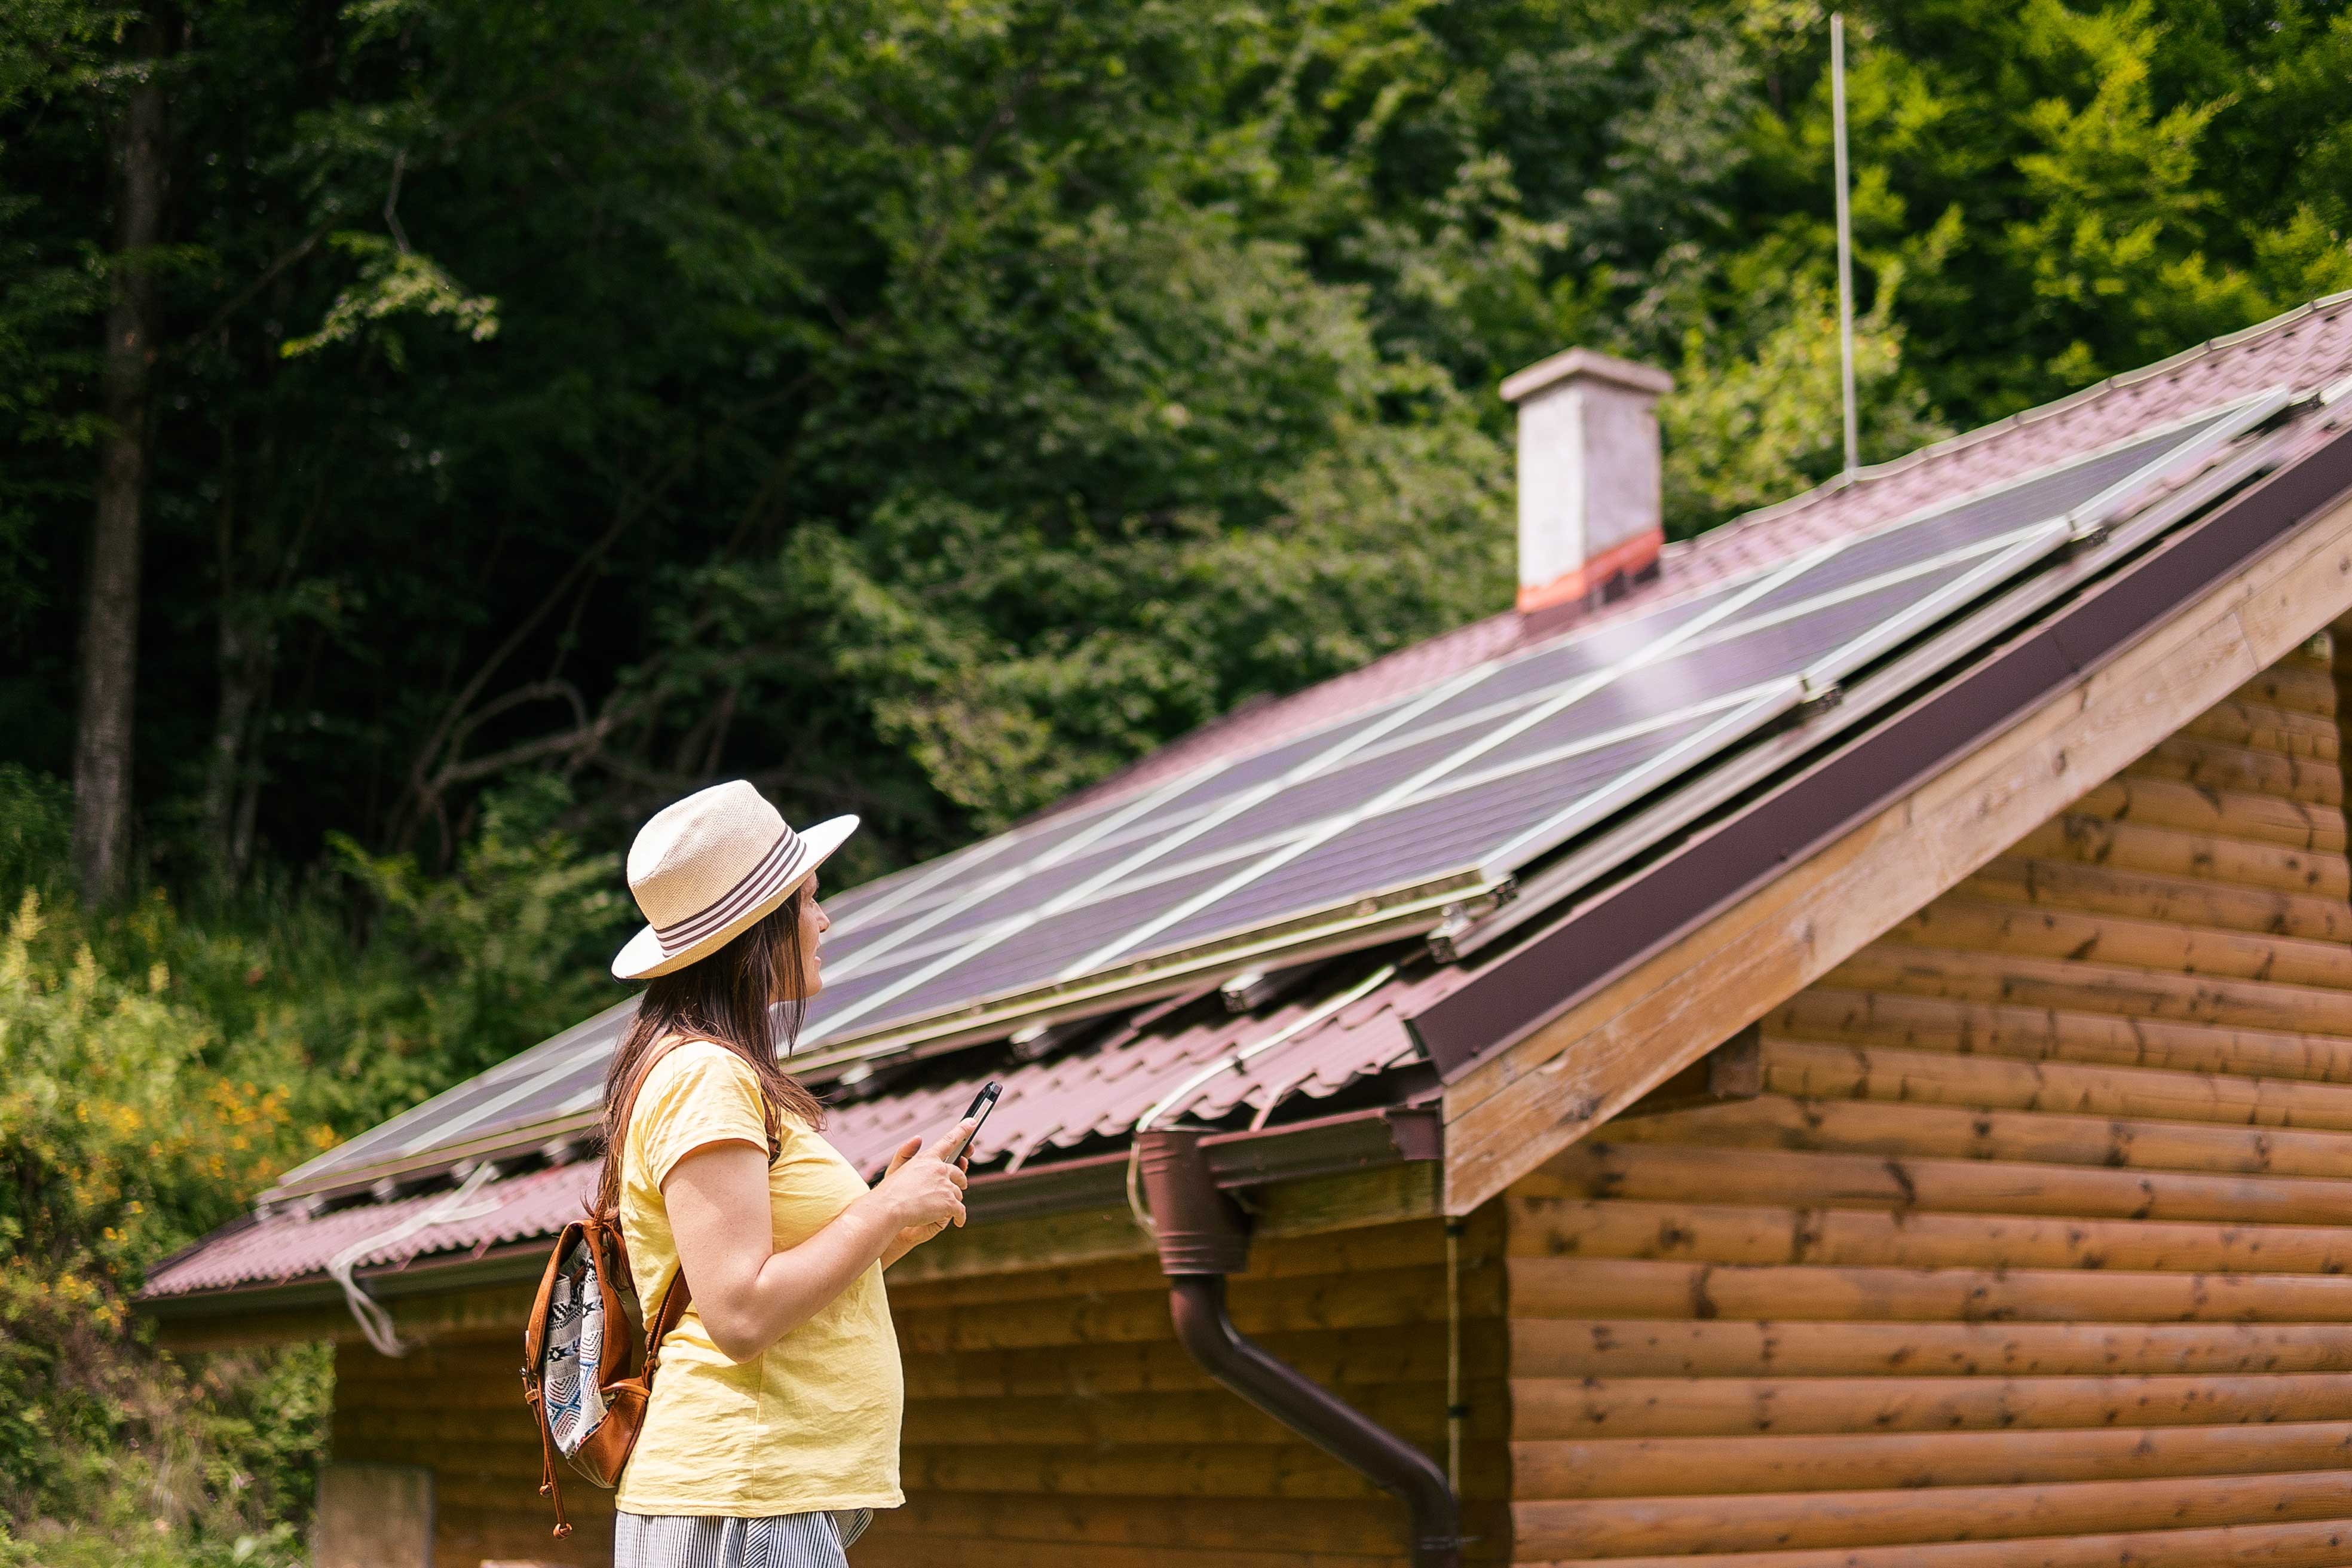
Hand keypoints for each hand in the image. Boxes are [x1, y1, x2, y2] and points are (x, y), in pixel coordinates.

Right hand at [873, 1119, 971, 1235]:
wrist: (888, 1208)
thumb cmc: (889, 1192)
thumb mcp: (895, 1168)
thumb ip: (906, 1152)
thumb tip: (918, 1138)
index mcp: (927, 1158)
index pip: (948, 1141)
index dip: (962, 1130)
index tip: (973, 1122)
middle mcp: (939, 1168)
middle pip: (958, 1173)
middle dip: (959, 1181)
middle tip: (959, 1186)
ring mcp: (945, 1185)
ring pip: (958, 1193)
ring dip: (953, 1201)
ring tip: (941, 1208)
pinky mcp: (949, 1202)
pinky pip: (960, 1210)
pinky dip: (960, 1217)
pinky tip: (958, 1221)